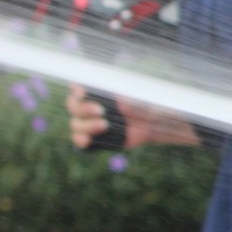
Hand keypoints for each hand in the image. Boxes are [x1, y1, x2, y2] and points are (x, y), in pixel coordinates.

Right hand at [65, 84, 198, 149]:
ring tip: (105, 125)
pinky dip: (81, 141)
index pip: (76, 88)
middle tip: (101, 111)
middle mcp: (91, 106)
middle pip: (72, 107)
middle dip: (83, 108)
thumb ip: (119, 89)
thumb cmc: (148, 101)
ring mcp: (92, 123)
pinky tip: (88, 140)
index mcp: (97, 90)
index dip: (75, 90)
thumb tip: (105, 92)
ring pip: (75, 125)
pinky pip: (80, 143)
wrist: (159, 122)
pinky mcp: (98, 139)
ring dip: (86, 125)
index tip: (83, 92)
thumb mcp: (136, 91)